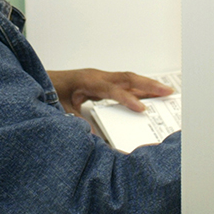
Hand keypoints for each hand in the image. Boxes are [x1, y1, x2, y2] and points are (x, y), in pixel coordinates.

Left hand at [48, 69, 174, 116]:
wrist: (44, 79)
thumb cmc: (52, 91)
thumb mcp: (62, 109)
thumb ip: (77, 121)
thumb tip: (92, 137)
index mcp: (89, 81)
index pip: (113, 90)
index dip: (128, 99)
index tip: (142, 110)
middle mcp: (99, 76)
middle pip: (128, 78)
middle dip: (149, 85)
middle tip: (168, 92)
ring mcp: (102, 77)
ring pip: (129, 79)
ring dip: (148, 84)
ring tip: (166, 92)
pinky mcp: (104, 81)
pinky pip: (125, 83)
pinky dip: (139, 87)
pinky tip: (149, 94)